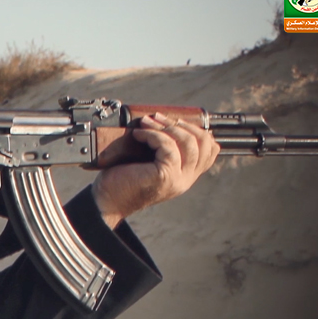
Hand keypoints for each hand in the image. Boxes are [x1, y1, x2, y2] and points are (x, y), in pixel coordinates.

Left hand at [92, 113, 219, 227]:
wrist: (107, 200)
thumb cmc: (122, 179)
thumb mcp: (149, 162)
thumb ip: (164, 149)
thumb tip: (165, 120)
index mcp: (185, 175)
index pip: (210, 150)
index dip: (197, 130)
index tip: (175, 120)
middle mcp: (186, 179)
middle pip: (204, 143)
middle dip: (181, 124)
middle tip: (158, 118)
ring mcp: (178, 179)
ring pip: (188, 142)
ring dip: (165, 126)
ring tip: (146, 122)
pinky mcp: (165, 176)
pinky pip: (168, 146)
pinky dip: (153, 135)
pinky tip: (139, 135)